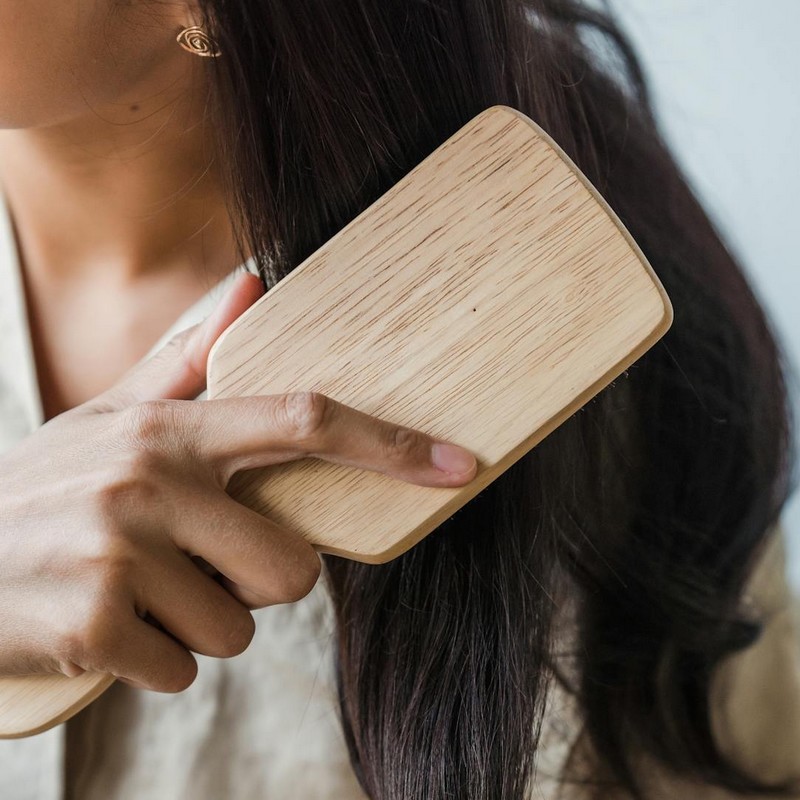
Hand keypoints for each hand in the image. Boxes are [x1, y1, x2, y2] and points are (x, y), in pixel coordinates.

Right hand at [0, 272, 476, 692]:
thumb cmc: (47, 489)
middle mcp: (150, 483)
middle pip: (292, 566)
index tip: (459, 463)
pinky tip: (109, 626)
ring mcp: (120, 556)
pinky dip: (158, 661)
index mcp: (168, 429)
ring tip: (141, 592)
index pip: (302, 419)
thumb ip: (189, 358)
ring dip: (201, 623)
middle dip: (257, 580)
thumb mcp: (110, 416)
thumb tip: (254, 282)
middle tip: (196, 564)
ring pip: (238, 627)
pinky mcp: (94, 627)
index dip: (389, 444)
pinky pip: (184, 669)